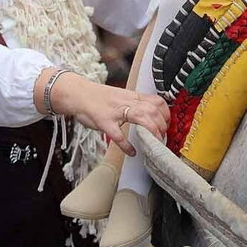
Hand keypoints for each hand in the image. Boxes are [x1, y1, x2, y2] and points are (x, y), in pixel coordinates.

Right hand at [45, 72, 168, 155]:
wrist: (78, 93)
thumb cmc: (99, 98)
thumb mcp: (122, 96)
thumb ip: (135, 104)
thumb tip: (151, 114)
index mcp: (132, 96)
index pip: (157, 101)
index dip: (166, 114)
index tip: (167, 124)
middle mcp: (126, 102)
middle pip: (152, 109)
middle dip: (162, 124)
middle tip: (163, 136)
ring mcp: (115, 111)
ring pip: (140, 117)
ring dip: (151, 130)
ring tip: (154, 142)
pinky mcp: (104, 121)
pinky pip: (117, 134)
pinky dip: (126, 145)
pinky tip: (131, 152)